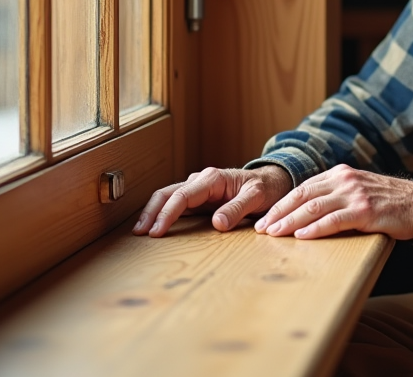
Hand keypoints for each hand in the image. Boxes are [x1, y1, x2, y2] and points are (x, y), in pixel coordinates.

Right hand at [132, 165, 292, 236]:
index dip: (166, 214)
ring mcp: (198, 188)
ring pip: (168, 196)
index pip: (182, 195)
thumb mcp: (258, 196)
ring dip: (153, 212)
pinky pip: (176, 203)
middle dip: (151, 212)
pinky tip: (155, 225)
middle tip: (139, 233)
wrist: (272, 180)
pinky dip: (162, 212)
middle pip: (167, 193)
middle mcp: (201, 181)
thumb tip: (217, 224)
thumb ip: (238, 208)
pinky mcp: (199, 198)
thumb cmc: (266, 187)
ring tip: (141, 231)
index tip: (156, 232)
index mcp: (212, 179)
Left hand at [253, 163, 412, 240]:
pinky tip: (301, 236)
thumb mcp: (358, 190)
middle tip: (261, 228)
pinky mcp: (366, 211)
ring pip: (314, 207)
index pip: (302, 188)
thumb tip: (306, 212)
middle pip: (303, 196)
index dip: (281, 204)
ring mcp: (355, 194)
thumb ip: (335, 195)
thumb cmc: (388, 201)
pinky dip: (315, 229)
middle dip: (279, 213)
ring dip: (290, 222)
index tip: (265, 218)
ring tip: (274, 234)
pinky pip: (334, 220)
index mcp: (340, 174)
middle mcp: (345, 180)